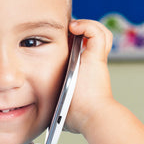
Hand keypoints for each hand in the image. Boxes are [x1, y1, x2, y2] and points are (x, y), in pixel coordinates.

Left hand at [64, 19, 114, 135]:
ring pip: (99, 33)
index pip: (82, 51)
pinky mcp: (97, 57)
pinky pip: (96, 32)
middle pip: (93, 39)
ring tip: (72, 28)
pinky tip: (74, 29)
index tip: (56, 42)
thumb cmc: (75, 117)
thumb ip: (55, 104)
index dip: (72, 43)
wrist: (90, 117)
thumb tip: (44, 113)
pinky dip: (87, 26)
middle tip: (63, 31)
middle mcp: (92, 64)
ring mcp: (96, 59)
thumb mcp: (61, 108)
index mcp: (84, 73)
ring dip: (87, 26)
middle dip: (79, 31)